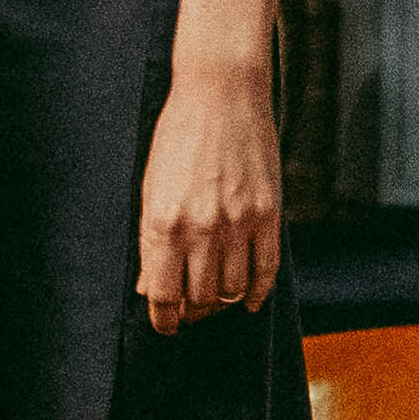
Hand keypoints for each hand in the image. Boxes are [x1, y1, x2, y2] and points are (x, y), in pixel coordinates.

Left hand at [137, 63, 281, 331]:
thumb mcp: (151, 187)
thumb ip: (151, 241)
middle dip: (192, 311)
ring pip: (232, 289)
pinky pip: (266, 271)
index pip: (163, 295)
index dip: (164, 320)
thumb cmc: (178, 136)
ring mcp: (238, 223)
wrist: (221, 93)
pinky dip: (257, 293)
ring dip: (221, 302)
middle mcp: (200, 228)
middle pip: (199, 298)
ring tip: (213, 298)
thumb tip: (150, 287)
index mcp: (162, 222)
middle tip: (189, 309)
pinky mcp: (268, 214)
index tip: (165, 326)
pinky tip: (248, 298)